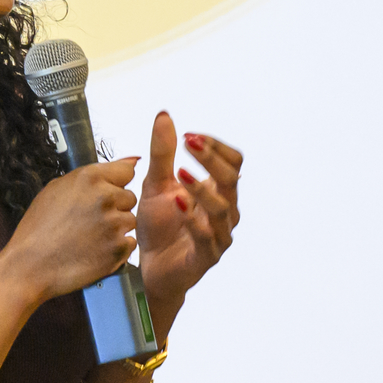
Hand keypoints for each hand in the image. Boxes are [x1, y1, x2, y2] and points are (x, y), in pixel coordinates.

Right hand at [0, 158, 138, 303]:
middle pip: (129, 197)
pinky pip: (130, 243)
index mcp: (89, 178)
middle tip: (91, 221)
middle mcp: (104, 197)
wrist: (29, 266)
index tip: (108, 192)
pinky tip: (96, 251)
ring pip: (130, 220)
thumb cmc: (38, 230)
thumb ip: (91, 175)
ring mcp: (114, 224)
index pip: (126, 171)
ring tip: (91, 237)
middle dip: (115, 207)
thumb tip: (128, 161)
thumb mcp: (55, 189)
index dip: (116, 183)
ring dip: (116, 228)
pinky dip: (117, 248)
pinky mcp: (119, 249)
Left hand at [137, 112, 240, 309]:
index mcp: (218, 191)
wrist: (149, 266)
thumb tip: (164, 116)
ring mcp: (219, 235)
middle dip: (211, 159)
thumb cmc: (158, 226)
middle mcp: (225, 211)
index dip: (215, 146)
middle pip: (232, 179)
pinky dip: (193, 220)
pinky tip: (178, 204)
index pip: (233, 161)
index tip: (189, 136)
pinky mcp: (206, 256)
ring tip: (181, 174)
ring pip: (222, 209)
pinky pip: (206, 237)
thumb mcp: (155, 184)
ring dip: (202, 189)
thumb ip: (162, 153)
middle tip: (189, 144)